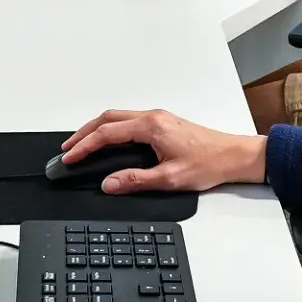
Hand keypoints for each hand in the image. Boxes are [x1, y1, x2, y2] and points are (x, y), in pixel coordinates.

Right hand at [59, 109, 265, 193]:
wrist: (234, 156)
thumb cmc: (209, 164)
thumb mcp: (170, 178)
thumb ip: (136, 180)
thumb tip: (109, 184)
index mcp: (151, 127)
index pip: (107, 134)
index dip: (84, 146)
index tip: (69, 158)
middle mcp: (152, 117)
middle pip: (107, 118)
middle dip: (84, 133)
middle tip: (67, 149)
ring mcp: (158, 118)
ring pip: (117, 117)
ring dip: (96, 128)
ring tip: (81, 144)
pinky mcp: (163, 123)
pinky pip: (128, 120)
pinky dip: (111, 128)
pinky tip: (107, 140)